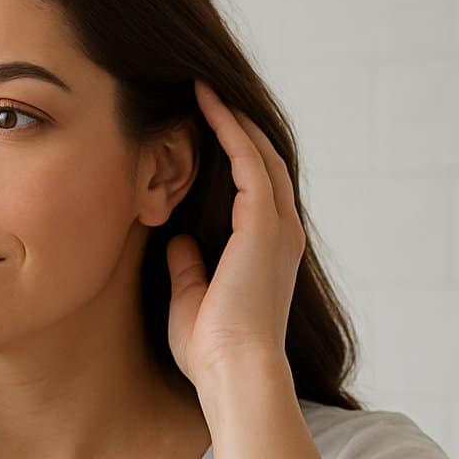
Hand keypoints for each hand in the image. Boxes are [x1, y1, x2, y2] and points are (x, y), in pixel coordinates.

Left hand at [165, 80, 304, 390]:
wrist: (234, 371)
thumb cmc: (211, 350)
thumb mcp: (191, 298)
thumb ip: (189, 267)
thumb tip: (177, 241)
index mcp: (268, 252)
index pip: (254, 188)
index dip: (233, 153)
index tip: (203, 126)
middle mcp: (281, 234)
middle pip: (263, 161)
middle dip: (236, 125)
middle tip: (204, 92)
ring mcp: (277, 226)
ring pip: (259, 152)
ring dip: (232, 117)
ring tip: (203, 87)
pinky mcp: (263, 224)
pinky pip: (248, 160)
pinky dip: (229, 129)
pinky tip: (207, 105)